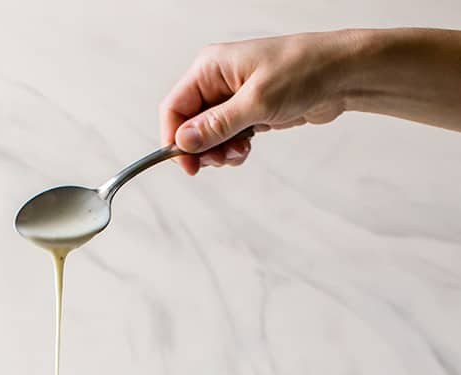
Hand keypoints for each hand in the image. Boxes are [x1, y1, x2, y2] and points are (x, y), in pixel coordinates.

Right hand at [160, 31, 356, 173]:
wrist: (340, 74)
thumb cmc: (302, 71)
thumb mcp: (255, 102)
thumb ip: (217, 125)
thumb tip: (183, 141)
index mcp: (210, 67)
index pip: (174, 108)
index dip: (174, 139)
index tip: (188, 165)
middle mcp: (217, 81)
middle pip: (188, 125)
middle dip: (201, 149)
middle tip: (221, 161)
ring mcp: (232, 97)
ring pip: (208, 135)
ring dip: (219, 152)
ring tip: (241, 152)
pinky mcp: (248, 111)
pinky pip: (227, 137)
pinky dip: (232, 149)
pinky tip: (246, 149)